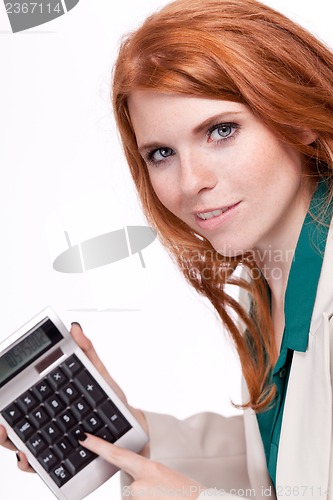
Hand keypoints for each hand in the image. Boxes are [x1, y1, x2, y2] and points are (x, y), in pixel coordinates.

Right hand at [0, 322, 147, 471]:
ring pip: (21, 444)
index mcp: (52, 400)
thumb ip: (87, 351)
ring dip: (9, 441)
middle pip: (16, 423)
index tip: (1, 390)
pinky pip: (38, 464)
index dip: (8, 397)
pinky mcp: (61, 459)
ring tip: (8, 435)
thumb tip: (75, 328)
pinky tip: (27, 456)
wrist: (131, 429)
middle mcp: (48, 421)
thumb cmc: (112, 403)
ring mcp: (52, 440)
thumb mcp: (98, 374)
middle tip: (2, 421)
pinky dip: (27, 462)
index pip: (24, 398)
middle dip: (3, 424)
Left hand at [80, 433, 204, 499]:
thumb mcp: (166, 476)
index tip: (82, 437)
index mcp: (149, 468)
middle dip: (142, 494)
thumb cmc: (187, 494)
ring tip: (163, 499)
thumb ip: (146, 475)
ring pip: (133, 499)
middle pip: (129, 488)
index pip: (117, 454)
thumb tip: (133, 483)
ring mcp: (137, 498)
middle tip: (161, 495)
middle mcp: (139, 485)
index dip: (98, 446)